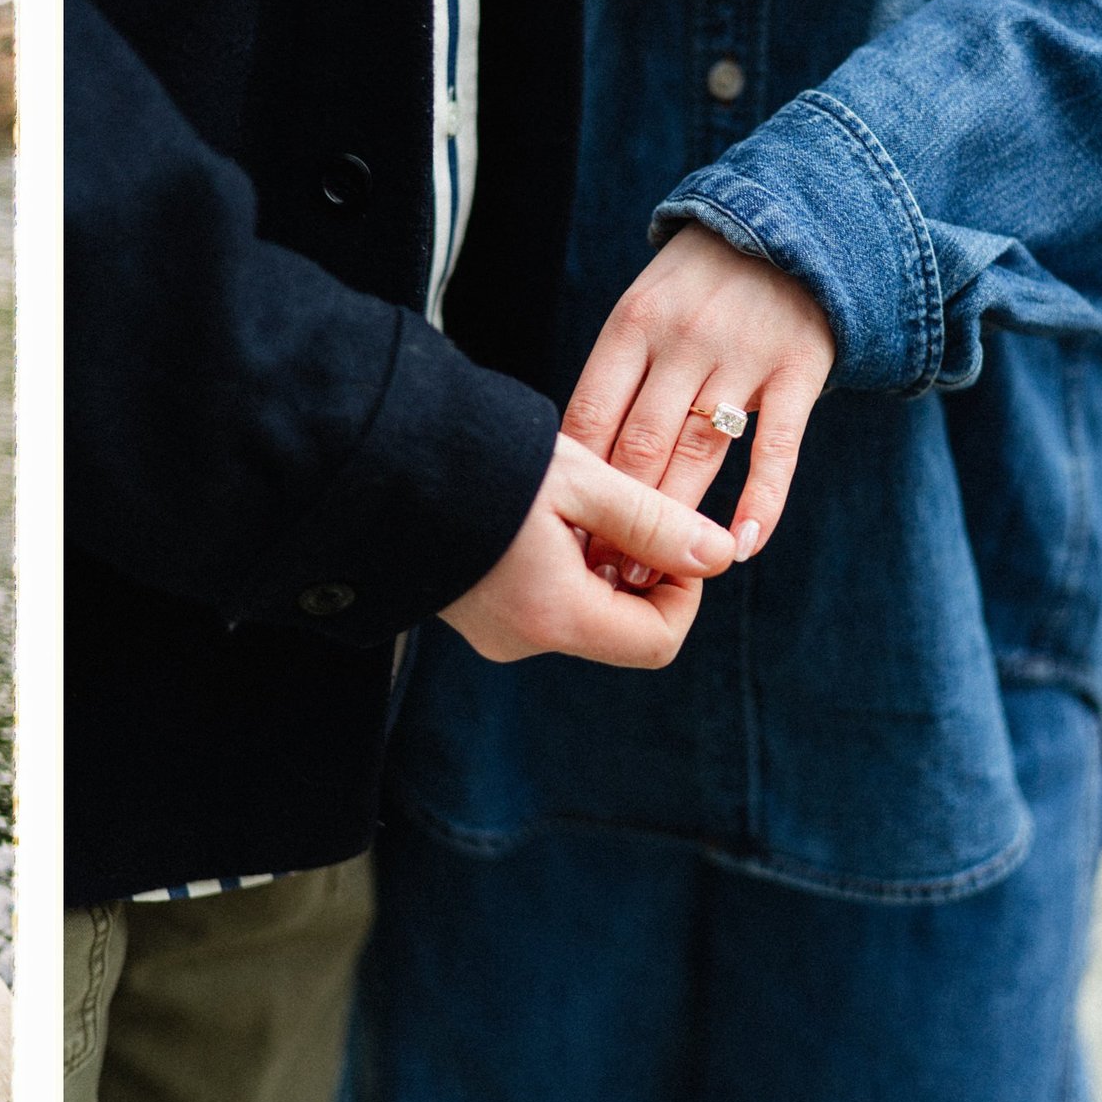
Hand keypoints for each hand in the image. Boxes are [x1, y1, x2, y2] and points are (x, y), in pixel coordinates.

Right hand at [438, 433, 736, 667]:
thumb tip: (723, 556)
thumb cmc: (480, 464)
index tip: (669, 532)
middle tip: (619, 509)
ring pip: (584, 612)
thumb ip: (656, 523)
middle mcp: (524, 638)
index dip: (684, 588)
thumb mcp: (581, 482)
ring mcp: (495, 629)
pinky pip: (543, 602)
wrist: (377, 462)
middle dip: (638, 572)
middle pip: (621, 628)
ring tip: (569, 505)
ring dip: (598, 564)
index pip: (660, 639)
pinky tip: (538, 516)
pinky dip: (561, 566)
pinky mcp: (475, 611)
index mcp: (555, 616)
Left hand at [564, 222, 835, 571]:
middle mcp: (682, 339)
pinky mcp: (799, 369)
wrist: (796, 219)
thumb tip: (576, 463)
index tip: (562, 533)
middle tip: (601, 574)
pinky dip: (760, 500)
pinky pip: (777, 447)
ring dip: (672, 521)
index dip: (576, 482)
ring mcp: (742, 354)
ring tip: (652, 577)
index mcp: (631, 325)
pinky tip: (740, 545)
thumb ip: (619, 375)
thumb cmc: (701, 284)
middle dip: (616, 516)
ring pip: (697, 453)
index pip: (591, 417)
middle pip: (639, 445)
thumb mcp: (645, 308)